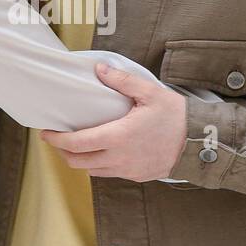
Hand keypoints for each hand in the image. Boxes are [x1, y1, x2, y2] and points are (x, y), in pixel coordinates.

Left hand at [39, 63, 186, 181]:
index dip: (56, 140)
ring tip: (79, 145)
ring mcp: (127, 170)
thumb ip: (121, 81)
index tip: (46, 133)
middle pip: (78, 162)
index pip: (76, 144)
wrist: (200, 143)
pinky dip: (99, 165)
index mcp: (117, 137)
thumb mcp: (149, 92)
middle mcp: (118, 158)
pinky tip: (103, 151)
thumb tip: (99, 69)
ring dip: (81, 160)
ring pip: (92, 171)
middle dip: (63, 152)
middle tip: (59, 139)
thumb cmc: (175, 116)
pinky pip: (109, 174)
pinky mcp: (136, 176)